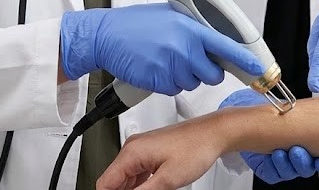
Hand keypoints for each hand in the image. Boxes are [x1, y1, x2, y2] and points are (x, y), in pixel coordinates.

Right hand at [59, 3, 263, 95]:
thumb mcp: (168, 15)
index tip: (260, 70)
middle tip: (187, 60)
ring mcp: (172, 65)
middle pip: (212, 73)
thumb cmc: (132, 25)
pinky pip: (174, 89)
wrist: (105, 36)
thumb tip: (210, 37)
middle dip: (204, 71)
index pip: (227, 46)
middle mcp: (184, 46)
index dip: (246, 61)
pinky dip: (167, 82)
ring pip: (193, 82)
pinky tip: (155, 68)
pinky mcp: (160, 81)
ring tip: (163, 59)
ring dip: (183, 76)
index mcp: (189, 27)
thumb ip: (191, 28)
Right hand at [96, 115, 228, 189]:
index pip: (105, 183)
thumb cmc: (196, 148)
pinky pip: (137, 172)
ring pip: (125, 177)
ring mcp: (142, 148)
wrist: (213, 134)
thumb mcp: (167, 180)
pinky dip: (139, 185)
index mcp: (132, 152)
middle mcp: (133, 147)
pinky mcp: (150, 151)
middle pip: (114, 180)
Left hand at [219, 88, 318, 182]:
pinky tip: (271, 156)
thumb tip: (316, 91)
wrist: (247, 116)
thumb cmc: (271, 112)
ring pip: (290, 172)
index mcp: (308, 145)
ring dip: (287, 163)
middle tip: (296, 150)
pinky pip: (273, 174)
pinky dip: (273, 166)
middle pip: (307, 169)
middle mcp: (297, 158)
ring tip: (280, 151)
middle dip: (303, 161)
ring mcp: (283, 165)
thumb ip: (304, 108)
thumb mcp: (290, 109)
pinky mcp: (268, 170)